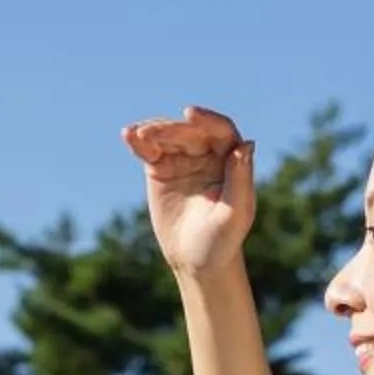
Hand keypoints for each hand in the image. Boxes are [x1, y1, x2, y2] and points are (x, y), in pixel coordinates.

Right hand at [122, 106, 256, 280]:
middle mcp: (208, 154)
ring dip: (152, 132)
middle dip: (170, 129)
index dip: (207, 120)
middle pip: (189, 131)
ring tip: (136, 135)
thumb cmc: (223, 240)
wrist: (197, 260)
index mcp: (232, 160)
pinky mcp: (160, 169)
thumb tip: (246, 144)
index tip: (190, 113)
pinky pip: (149, 150)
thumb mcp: (235, 213)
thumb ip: (240, 179)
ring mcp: (183, 159)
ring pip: (167, 136)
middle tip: (149, 134)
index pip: (221, 132)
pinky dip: (138, 142)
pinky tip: (128, 135)